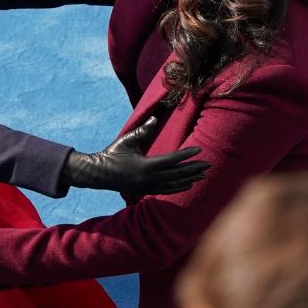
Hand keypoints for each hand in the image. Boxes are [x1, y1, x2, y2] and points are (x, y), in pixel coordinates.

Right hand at [63, 117, 209, 194]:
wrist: (98, 174)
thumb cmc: (112, 154)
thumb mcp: (127, 140)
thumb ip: (142, 130)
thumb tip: (154, 117)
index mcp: (146, 165)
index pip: (173, 160)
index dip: (187, 155)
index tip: (200, 151)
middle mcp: (150, 178)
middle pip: (178, 174)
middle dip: (194, 169)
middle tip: (208, 165)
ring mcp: (148, 186)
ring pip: (174, 184)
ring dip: (189, 179)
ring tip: (202, 175)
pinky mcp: (145, 190)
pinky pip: (167, 190)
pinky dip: (179, 187)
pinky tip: (187, 184)